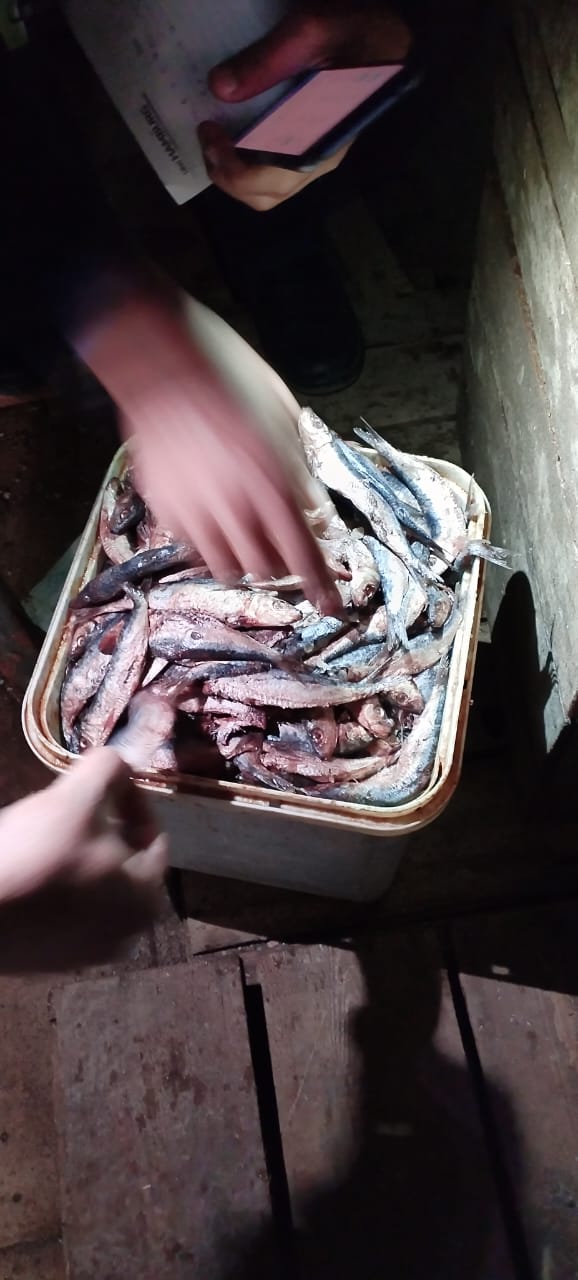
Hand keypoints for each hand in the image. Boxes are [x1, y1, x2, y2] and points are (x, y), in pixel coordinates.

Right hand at [0, 749, 166, 970]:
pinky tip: (32, 869)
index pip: (153, 835)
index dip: (129, 800)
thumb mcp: (76, 796)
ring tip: (49, 836)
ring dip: (80, 857)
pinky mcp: (54, 961)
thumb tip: (120, 765)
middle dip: (103, 830)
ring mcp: (89, 953)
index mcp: (146, 898)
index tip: (101, 783)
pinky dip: (59, 887)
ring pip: (96, 887)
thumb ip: (109, 769)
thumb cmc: (34, 855)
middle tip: (72, 809)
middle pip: (125, 863)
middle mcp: (128, 934)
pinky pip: (69, 911)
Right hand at [78, 289, 338, 611]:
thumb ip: (299, 465)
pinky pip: (192, 546)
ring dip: (244, 562)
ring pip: (226, 567)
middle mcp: (236, 503)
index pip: (303, 551)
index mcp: (273, 478)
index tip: (331, 605)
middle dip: (281, 568)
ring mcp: (196, 508)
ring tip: (246, 541)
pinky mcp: (164, 506)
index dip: (320, 585)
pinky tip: (211, 519)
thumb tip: (313, 504)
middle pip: (266, 568)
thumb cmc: (227, 372)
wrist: (158, 357)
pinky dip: (208, 545)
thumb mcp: (283, 413)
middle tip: (283, 551)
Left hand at [200, 1, 410, 209]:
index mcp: (321, 143)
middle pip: (265, 196)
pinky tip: (238, 136)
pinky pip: (277, 176)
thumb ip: (267, 59)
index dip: (230, 167)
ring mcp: (318, 159)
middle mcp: (320, 161)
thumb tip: (219, 88)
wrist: (390, 40)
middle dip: (226, 176)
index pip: (268, 182)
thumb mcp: (312, 31)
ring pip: (270, 193)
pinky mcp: (314, 149)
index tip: (210, 129)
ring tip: (217, 141)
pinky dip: (249, 166)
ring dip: (236, 175)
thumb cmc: (357, 34)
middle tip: (207, 138)